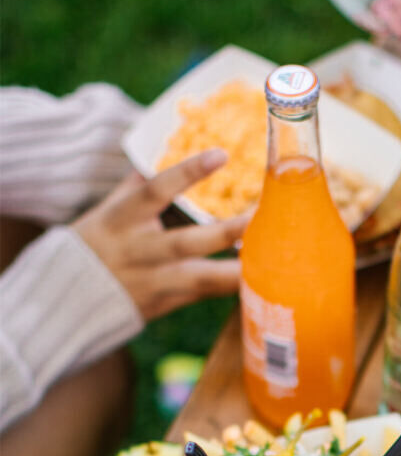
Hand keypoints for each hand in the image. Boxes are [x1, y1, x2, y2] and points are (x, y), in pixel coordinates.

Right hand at [72, 149, 246, 319]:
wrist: (69, 300)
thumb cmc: (93, 246)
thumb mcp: (107, 211)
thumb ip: (137, 187)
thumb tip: (163, 151)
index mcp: (121, 219)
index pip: (154, 190)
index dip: (187, 173)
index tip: (222, 154)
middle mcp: (138, 252)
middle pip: (184, 243)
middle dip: (224, 233)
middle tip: (260, 217)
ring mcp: (153, 282)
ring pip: (200, 279)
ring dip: (238, 271)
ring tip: (275, 263)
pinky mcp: (166, 304)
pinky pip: (205, 296)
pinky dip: (232, 289)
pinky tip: (263, 281)